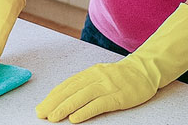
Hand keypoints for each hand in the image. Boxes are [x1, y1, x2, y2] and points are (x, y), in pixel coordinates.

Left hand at [35, 57, 157, 122]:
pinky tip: (75, 118)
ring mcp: (108, 86)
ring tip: (53, 117)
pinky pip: (99, 104)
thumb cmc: (121, 75)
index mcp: (90, 73)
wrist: (146, 69)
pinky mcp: (118, 96)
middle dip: (54, 102)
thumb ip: (85, 83)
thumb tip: (65, 97)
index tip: (41, 106)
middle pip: (71, 90)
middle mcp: (96, 77)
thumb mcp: (101, 74)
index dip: (53, 96)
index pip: (67, 85)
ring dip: (65, 107)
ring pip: (82, 96)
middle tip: (41, 113)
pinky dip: (85, 111)